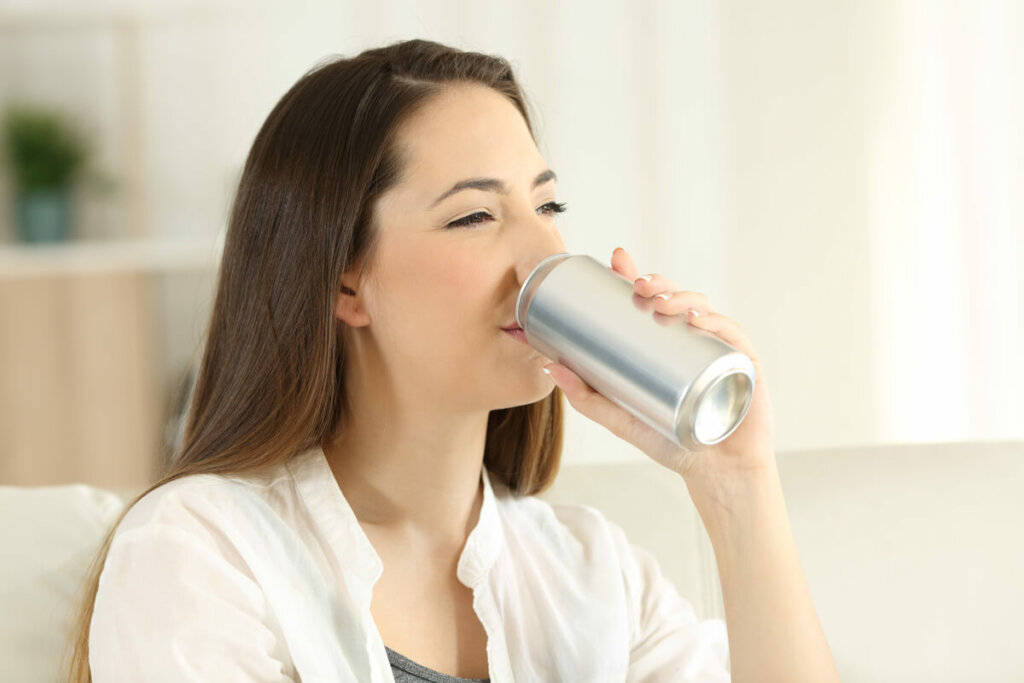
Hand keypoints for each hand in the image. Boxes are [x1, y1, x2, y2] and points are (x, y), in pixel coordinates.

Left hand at [543, 247, 775, 480]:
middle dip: (657, 283)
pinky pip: (732, 336)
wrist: (715, 475)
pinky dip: (717, 323)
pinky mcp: (745, 365)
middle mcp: (695, 341)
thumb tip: (548, 364)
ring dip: (682, 297)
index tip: (618, 260)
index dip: (637, 275)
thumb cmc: (672, 442)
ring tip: (659, 302)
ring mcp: (721, 350)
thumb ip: (587, 396)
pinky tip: (697, 320)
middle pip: (677, 299)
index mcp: (668, 345)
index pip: (652, 301)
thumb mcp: (621, 417)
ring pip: (704, 310)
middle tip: (636, 285)